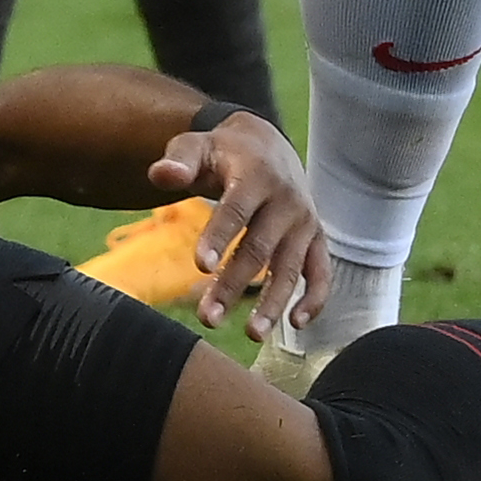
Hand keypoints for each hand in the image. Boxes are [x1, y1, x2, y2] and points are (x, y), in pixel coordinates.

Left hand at [151, 114, 328, 341]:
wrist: (267, 146)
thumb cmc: (222, 152)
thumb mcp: (197, 146)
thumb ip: (178, 161)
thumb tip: (159, 176)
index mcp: (255, 174)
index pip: (235, 210)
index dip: (218, 237)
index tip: (200, 266)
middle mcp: (287, 200)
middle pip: (259, 248)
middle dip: (233, 285)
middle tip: (207, 318)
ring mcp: (305, 221)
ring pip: (290, 268)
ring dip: (272, 303)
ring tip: (251, 335)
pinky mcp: (317, 238)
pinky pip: (321, 272)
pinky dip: (314, 298)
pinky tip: (296, 324)